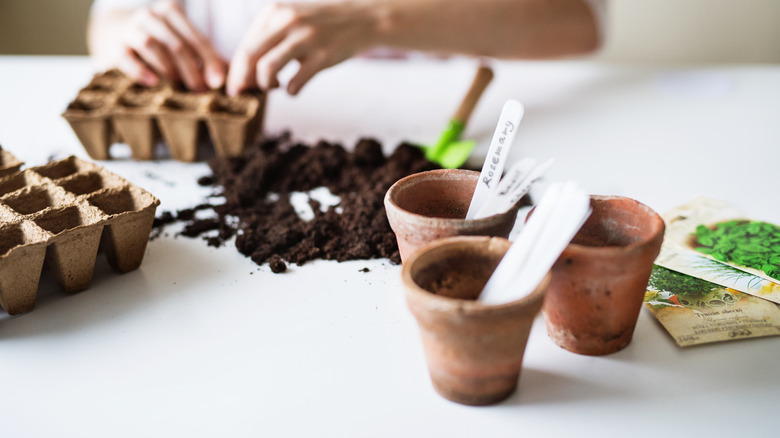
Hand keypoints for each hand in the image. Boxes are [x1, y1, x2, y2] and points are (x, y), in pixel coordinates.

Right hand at [114, 1, 226, 90]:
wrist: (115, 32)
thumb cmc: (160, 43)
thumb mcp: (180, 42)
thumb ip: (201, 57)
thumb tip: (223, 80)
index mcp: (171, 13)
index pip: (196, 38)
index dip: (209, 61)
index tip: (217, 83)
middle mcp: (150, 16)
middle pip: (176, 44)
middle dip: (192, 70)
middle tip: (200, 92)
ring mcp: (130, 29)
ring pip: (151, 45)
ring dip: (169, 69)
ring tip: (179, 88)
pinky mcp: (113, 45)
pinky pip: (125, 56)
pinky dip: (140, 69)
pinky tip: (153, 82)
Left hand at [226, 2, 379, 95]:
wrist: (361, 18)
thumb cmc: (321, 24)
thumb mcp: (291, 19)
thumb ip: (269, 37)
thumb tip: (244, 69)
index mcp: (274, 12)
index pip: (245, 45)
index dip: (236, 70)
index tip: (236, 86)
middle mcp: (287, 22)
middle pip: (249, 57)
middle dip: (242, 80)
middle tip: (244, 94)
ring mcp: (305, 39)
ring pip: (266, 69)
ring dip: (265, 85)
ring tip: (275, 86)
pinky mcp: (322, 56)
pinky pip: (295, 82)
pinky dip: (291, 91)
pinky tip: (294, 89)